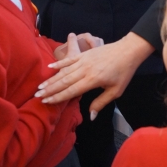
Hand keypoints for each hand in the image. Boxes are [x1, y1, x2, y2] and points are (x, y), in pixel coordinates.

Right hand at [36, 32, 154, 116]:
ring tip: (40, 86)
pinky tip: (50, 68)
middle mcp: (85, 70)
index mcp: (93, 80)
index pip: (71, 91)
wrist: (128, 51)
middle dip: (50, 89)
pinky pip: (70, 59)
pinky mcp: (85, 54)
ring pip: (64, 71)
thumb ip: (101, 103)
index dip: (58, 97)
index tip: (46, 101)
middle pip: (64, 81)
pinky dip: (59, 64)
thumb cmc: (124, 72)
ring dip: (52, 79)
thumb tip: (91, 116)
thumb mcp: (116, 91)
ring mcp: (84, 60)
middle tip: (37, 96)